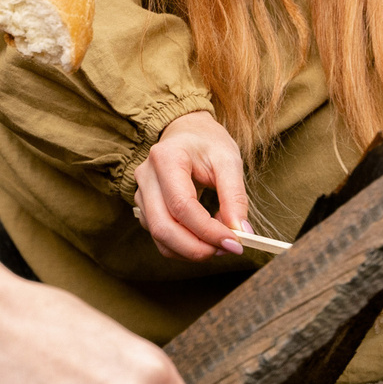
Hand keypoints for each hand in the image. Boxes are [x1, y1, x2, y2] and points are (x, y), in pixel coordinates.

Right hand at [134, 111, 251, 259]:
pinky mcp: (144, 209)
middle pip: (163, 227)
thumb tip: (241, 232)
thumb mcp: (228, 160)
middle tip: (227, 249)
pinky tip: (204, 239)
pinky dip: (183, 247)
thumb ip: (235, 196)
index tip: (235, 243)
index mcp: (166, 159)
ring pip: (160, 238)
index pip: (182, 205)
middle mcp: (146, 177)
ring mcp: (141, 194)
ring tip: (219, 244)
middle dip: (197, 248)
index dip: (208, 230)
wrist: (186, 132)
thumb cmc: (207, 143)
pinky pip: (160, 238)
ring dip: (191, 251)